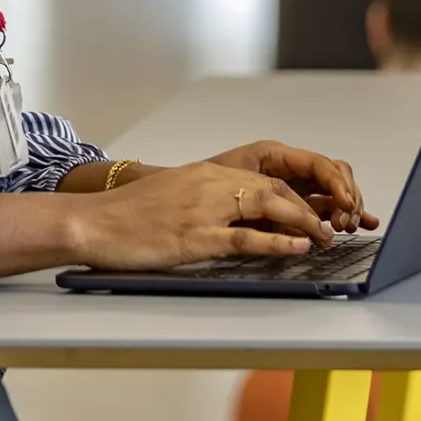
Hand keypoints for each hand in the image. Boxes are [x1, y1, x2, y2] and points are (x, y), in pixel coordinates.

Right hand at [65, 162, 330, 271]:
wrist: (91, 221)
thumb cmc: (125, 216)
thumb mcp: (170, 197)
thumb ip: (200, 201)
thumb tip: (228, 219)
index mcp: (203, 174)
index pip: (263, 179)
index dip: (294, 196)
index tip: (312, 212)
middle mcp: (208, 184)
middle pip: (273, 187)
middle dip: (307, 206)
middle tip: (328, 225)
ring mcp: (203, 208)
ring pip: (268, 205)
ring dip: (303, 221)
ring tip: (325, 236)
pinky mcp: (195, 236)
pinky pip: (246, 237)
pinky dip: (277, 242)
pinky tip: (298, 246)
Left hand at [204, 141, 377, 233]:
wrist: (173, 203)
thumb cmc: (197, 188)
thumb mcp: (231, 185)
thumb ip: (266, 199)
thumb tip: (299, 224)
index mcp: (274, 156)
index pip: (319, 164)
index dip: (338, 184)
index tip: (345, 205)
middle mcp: (287, 168)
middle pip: (333, 175)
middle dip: (346, 196)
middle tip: (344, 222)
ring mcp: (290, 187)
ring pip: (332, 192)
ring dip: (346, 207)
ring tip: (348, 227)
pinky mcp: (288, 208)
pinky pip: (321, 208)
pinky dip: (341, 214)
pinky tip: (361, 224)